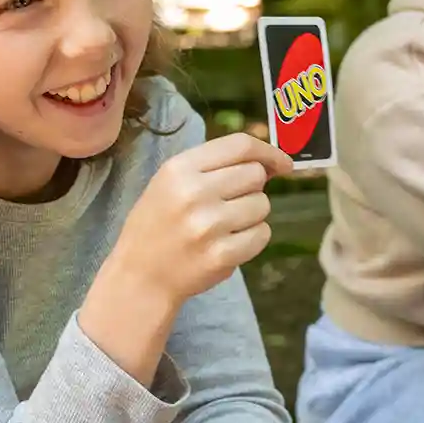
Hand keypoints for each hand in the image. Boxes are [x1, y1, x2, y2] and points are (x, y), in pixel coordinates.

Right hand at [109, 132, 293, 306]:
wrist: (141, 277)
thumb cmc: (160, 225)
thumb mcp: (171, 183)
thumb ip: (215, 167)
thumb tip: (270, 163)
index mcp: (179, 169)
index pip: (240, 145)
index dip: (268, 151)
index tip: (282, 163)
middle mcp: (193, 193)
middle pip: (255, 174)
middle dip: (252, 187)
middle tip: (232, 203)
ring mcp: (208, 226)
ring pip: (263, 205)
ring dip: (252, 215)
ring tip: (225, 226)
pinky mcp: (221, 256)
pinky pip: (262, 235)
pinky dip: (253, 239)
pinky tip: (229, 244)